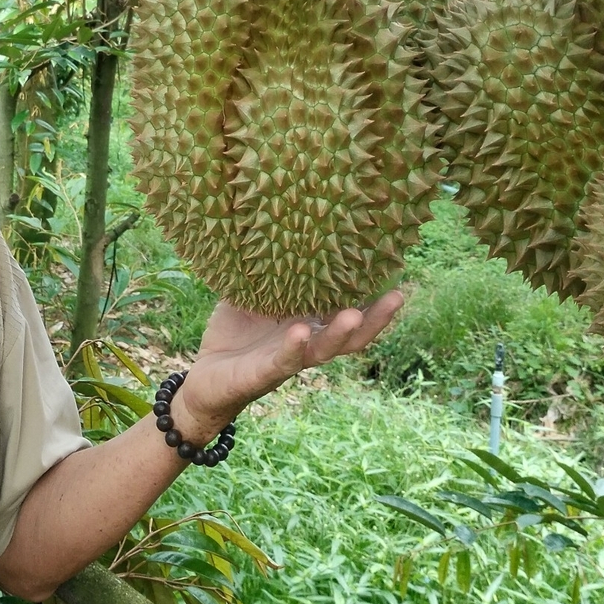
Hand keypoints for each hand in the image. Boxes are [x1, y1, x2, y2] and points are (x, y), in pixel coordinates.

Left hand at [169, 290, 405, 443]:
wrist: (204, 378)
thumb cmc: (233, 335)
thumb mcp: (249, 296)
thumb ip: (264, 270)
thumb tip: (269, 225)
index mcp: (309, 323)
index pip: (348, 310)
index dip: (373, 298)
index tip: (396, 274)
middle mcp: (306, 343)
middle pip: (351, 336)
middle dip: (375, 319)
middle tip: (398, 296)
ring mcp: (288, 361)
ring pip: (323, 351)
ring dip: (339, 334)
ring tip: (353, 313)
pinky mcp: (263, 374)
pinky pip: (283, 362)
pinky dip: (292, 348)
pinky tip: (300, 332)